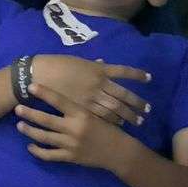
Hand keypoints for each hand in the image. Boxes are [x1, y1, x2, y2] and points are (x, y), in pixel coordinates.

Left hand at [14, 83, 128, 169]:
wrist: (119, 152)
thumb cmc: (108, 127)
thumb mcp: (101, 109)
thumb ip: (92, 90)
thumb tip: (99, 61)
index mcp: (82, 114)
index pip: (60, 101)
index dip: (44, 93)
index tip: (30, 86)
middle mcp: (75, 128)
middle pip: (47, 120)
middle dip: (30, 114)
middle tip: (17, 108)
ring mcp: (71, 144)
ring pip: (45, 138)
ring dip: (30, 131)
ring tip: (19, 125)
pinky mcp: (70, 157)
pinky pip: (50, 155)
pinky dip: (38, 151)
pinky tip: (30, 146)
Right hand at [30, 55, 150, 128]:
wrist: (39, 77)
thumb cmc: (57, 65)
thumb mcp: (78, 62)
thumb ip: (94, 65)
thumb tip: (104, 63)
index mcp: (98, 69)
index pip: (123, 71)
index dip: (137, 75)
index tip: (149, 78)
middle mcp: (99, 84)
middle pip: (124, 96)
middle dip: (136, 104)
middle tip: (146, 110)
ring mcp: (92, 98)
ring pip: (115, 109)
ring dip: (127, 116)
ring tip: (137, 121)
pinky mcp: (83, 110)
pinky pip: (101, 117)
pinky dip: (112, 121)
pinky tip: (118, 124)